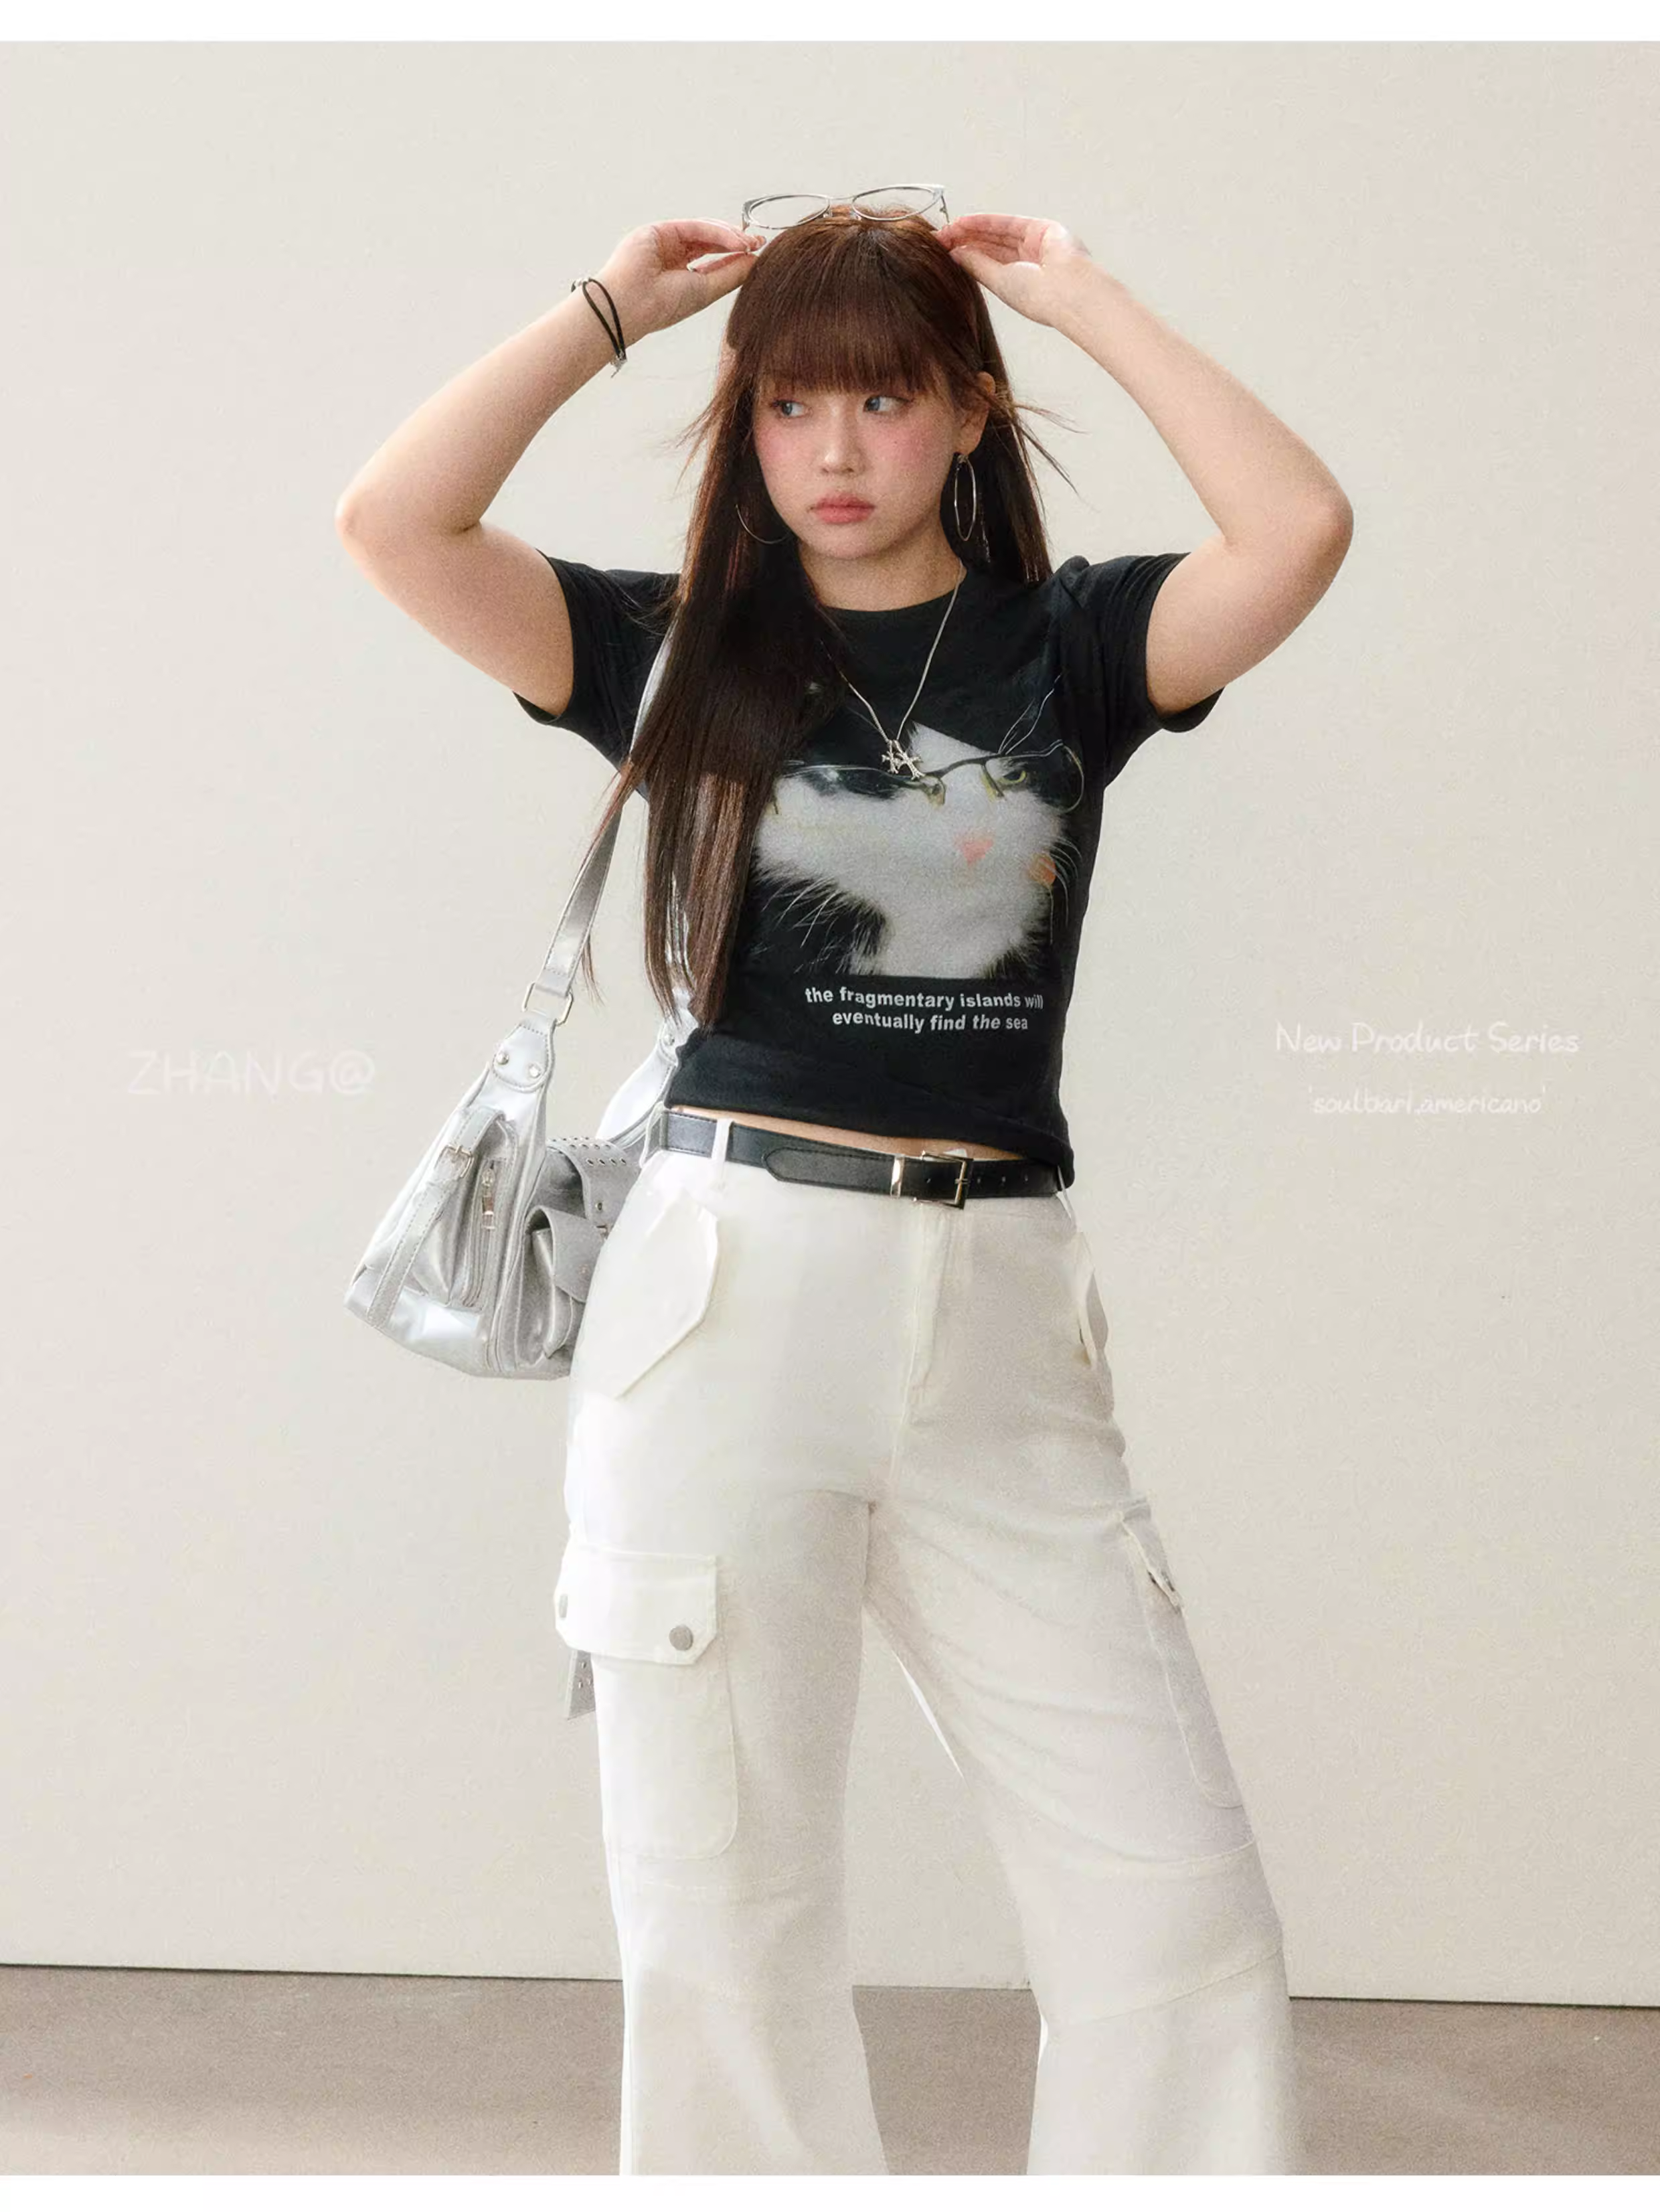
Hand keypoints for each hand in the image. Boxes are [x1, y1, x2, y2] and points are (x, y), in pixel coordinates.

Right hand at [592, 219, 761, 342]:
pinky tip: (735, 240)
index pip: (713, 261)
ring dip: (729, 235)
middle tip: (759, 242)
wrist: (631, 304)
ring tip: (749, 243)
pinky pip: (694, 226)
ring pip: (704, 231)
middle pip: (710, 242)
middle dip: (735, 241)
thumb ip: (731, 274)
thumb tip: (755, 261)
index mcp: (681, 277)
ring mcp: (665, 242)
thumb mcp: (706, 291)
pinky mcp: (659, 230)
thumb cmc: (664, 306)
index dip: (736, 256)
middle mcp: (673, 257)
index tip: (758, 253)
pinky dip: (717, 231)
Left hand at [933, 213, 1095, 328]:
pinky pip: (1009, 223)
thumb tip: (954, 253)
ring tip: (948, 229)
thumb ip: (977, 265)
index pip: (987, 265)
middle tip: (939, 237)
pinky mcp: (1042, 229)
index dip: (964, 256)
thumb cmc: (1038, 297)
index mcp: (1018, 284)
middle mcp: (1027, 265)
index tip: (941, 251)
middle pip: (990, 247)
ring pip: (997, 234)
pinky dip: (986, 222)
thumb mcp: (999, 282)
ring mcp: (1035, 246)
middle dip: (965, 241)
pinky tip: (965, 221)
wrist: (1068, 290)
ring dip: (972, 230)